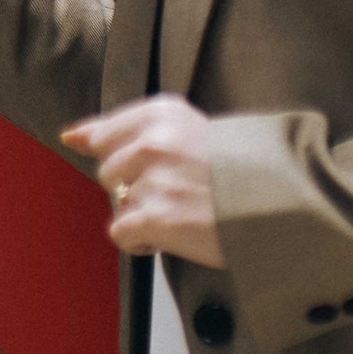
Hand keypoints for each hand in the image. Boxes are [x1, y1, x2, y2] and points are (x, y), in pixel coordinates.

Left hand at [62, 97, 224, 265]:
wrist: (283, 204)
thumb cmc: (239, 168)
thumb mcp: (184, 128)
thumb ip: (122, 128)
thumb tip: (70, 135)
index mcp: (162, 113)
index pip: (102, 135)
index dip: (123, 158)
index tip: (149, 166)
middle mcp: (154, 142)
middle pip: (106, 173)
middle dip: (134, 186)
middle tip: (178, 191)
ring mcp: (154, 181)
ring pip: (117, 204)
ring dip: (143, 214)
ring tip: (182, 211)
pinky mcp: (156, 219)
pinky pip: (120, 232)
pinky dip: (142, 240)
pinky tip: (172, 233)